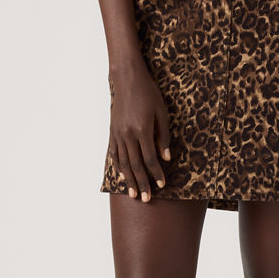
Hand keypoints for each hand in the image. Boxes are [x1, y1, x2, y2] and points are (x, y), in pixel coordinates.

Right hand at [108, 64, 171, 201]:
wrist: (127, 78)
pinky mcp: (112, 131)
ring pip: (123, 162)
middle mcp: (128, 134)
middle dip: (142, 183)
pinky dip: (119, 166)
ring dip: (129, 180)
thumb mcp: (162, 112)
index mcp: (142, 129)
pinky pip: (114, 153)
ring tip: (134, 194)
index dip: (156, 173)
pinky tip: (123, 176)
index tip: (162, 184)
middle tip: (146, 199)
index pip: (149, 158)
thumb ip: (163, 136)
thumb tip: (165, 158)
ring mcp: (118, 133)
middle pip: (135, 165)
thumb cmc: (148, 93)